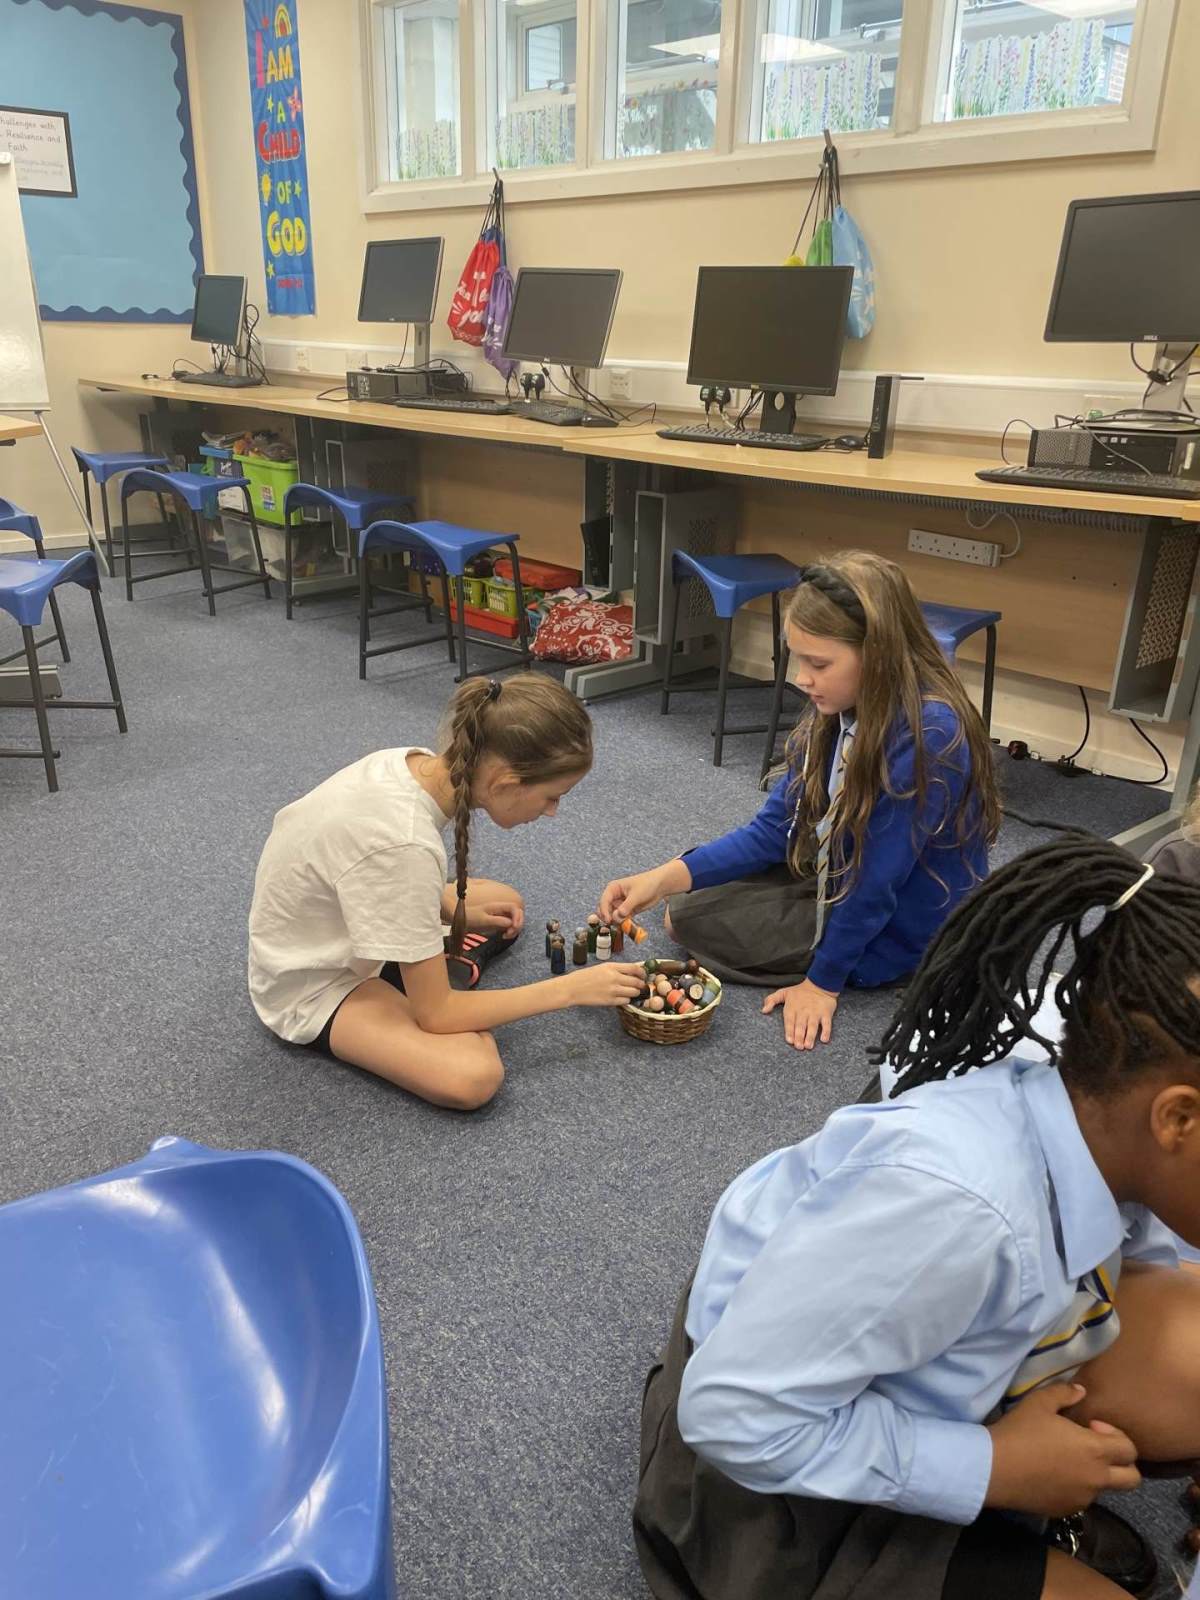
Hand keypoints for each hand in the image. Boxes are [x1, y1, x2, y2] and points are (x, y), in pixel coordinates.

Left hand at [465, 898, 523, 938]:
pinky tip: (504, 936)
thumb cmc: (470, 918)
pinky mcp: (498, 921)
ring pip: (514, 920)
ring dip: (514, 929)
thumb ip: (498, 921)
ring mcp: (500, 915)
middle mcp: (500, 909)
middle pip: (517, 914)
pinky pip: (509, 925)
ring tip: (506, 936)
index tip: (513, 927)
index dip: (517, 917)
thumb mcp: (484, 921)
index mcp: (497, 906)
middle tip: (509, 934)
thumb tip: (511, 923)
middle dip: (517, 924)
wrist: (460, 918)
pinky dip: (510, 931)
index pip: (514, 908)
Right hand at [559, 962, 646, 1007]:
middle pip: (637, 982)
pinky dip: (626, 1000)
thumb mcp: (602, 967)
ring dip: (634, 993)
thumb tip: (632, 972)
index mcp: (612, 967)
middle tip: (640, 986)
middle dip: (641, 985)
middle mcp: (614, 978)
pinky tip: (621, 998)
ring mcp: (613, 990)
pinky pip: (626, 1001)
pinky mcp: (610, 1001)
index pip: (635, 968)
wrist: (572, 988)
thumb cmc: (585, 977)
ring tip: (630, 992)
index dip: (642, 972)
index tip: (643, 975)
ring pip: (634, 992)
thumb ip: (617, 969)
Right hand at [599, 861, 690, 923]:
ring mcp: (620, 905)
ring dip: (616, 922)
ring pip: (612, 916)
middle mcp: (614, 897)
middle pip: (605, 910)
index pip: (603, 901)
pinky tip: (627, 925)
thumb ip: (626, 906)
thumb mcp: (636, 895)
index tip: (608, 920)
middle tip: (615, 923)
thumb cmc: (647, 884)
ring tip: (623, 925)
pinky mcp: (627, 911)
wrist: (660, 886)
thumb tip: (617, 916)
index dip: (604, 911)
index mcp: (613, 888)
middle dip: (608, 917)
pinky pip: (621, 920)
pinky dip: (622, 924)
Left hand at [762, 979, 837, 1048]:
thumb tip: (763, 1010)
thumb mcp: (783, 993)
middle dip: (799, 1036)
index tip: (789, 1040)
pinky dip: (826, 1031)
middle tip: (799, 1047)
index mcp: (792, 1008)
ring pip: (813, 1025)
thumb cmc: (800, 992)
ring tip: (808, 1046)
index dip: (789, 1031)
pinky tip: (824, 1039)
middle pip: (801, 1025)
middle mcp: (803, 1011)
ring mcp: (815, 1012)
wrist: (819, 984)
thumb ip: (771, 1000)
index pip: (790, 1021)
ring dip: (810, 1036)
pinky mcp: (826, 1013)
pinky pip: (827, 1023)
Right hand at [985, 1383, 1140, 1517]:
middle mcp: (1096, 1478)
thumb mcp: (1039, 1402)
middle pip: (1132, 1479)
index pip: (1130, 1449)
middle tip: (1096, 1449)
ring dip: (1096, 1475)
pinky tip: (1052, 1475)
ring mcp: (1083, 1498)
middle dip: (1124, 1463)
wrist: (994, 1469)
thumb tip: (1081, 1392)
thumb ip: (1065, 1393)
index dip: (1117, 1435)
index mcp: (1095, 1450)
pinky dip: (1076, 1487)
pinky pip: (1081, 1498)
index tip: (1091, 1426)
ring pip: (1105, 1489)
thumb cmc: (1020, 1432)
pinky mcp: (1066, 1510)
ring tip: (1068, 1461)